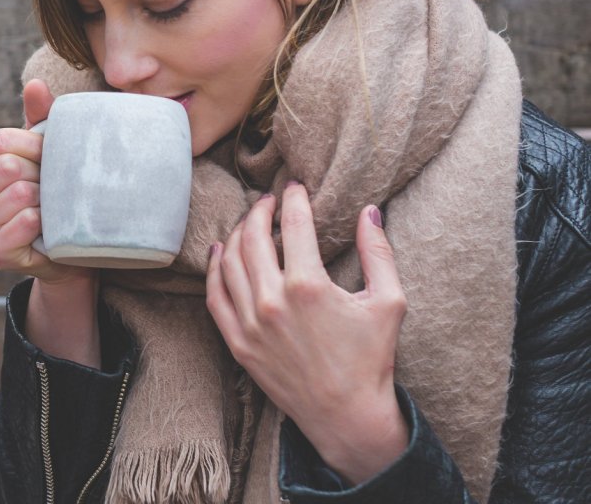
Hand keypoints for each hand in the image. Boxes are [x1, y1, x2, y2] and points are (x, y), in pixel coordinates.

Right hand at [0, 79, 91, 284]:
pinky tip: (49, 226)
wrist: (65, 250)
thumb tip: (35, 84)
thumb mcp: (42, 156)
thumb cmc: (49, 196)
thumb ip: (38, 119)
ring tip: (53, 206)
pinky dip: (46, 219)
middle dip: (41, 172)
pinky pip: (25, 221)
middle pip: (8, 166)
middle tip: (55, 186)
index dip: (32, 144)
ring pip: (20, 193)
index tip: (51, 155)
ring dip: (47, 197)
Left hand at [206, 182, 408, 483]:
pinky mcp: (237, 342)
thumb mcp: (388, 302)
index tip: (295, 187)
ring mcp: (250, 323)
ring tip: (249, 222)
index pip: (293, 224)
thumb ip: (379, 252)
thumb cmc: (371, 359)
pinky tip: (219, 251)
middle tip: (269, 200)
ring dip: (236, 233)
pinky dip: (213, 269)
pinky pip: (214, 295)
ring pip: (229, 261)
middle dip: (260, 210)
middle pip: (253, 237)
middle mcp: (272, 300)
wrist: (346, 415)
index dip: (293, 199)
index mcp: (308, 286)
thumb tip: (369, 211)